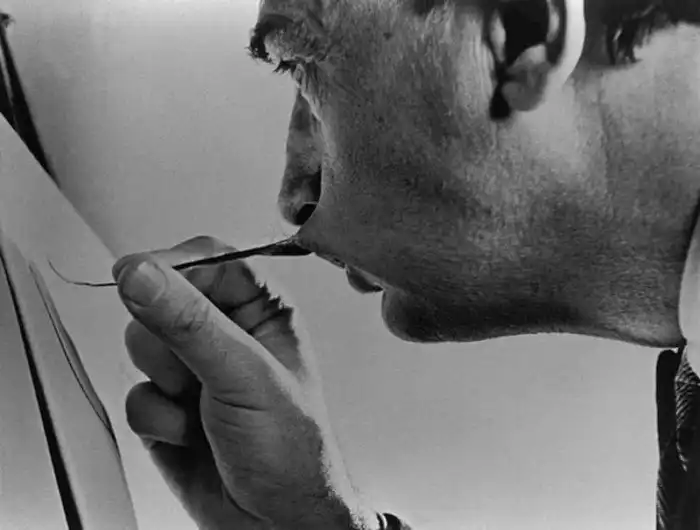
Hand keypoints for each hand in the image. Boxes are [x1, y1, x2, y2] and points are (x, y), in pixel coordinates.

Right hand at [112, 236, 378, 529]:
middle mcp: (228, 333)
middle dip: (169, 341)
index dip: (172, 266)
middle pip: (163, 299)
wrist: (276, 524)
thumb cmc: (292, 451)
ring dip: (163, 383)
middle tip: (196, 371)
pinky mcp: (169, 405)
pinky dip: (155, 418)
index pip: (208, 259)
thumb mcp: (244, 377)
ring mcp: (196, 369)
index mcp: (263, 311)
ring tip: (200, 407)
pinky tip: (188, 435)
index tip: (139, 277)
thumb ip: (189, 322)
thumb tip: (142, 272)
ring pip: (142, 345)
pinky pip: (135, 392)